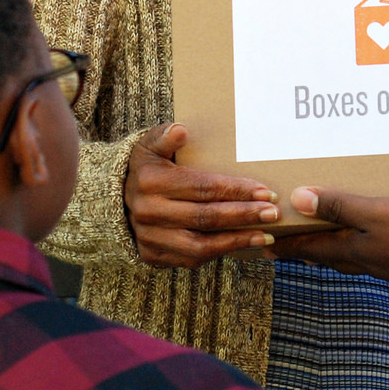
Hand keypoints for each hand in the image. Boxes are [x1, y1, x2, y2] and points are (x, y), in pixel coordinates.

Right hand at [123, 123, 279, 267]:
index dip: (236, 190)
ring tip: (267, 234)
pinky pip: (191, 259)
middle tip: (273, 212)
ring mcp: (150, 238)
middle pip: (205, 217)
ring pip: (200, 245)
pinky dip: (220, 252)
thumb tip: (181, 130)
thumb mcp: (149, 146)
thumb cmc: (146, 168)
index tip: (266, 191)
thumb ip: (165, 136)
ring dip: (237, 240)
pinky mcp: (153, 256)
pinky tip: (244, 243)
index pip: (202, 188)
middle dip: (243, 215)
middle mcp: (149, 212)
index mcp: (150, 182)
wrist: (114, 200)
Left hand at [271, 187, 388, 295]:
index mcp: (350, 248)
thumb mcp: (375, 212)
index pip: (308, 247)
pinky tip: (368, 242)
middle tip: (288, 246)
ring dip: (330, 250)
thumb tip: (298, 200)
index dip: (286, 245)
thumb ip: (339, 206)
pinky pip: (369, 255)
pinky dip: (357, 248)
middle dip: (304, 249)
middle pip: (325, 255)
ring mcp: (383, 265)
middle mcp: (362, 261)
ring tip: (322, 242)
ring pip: (346, 258)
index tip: (264, 247)